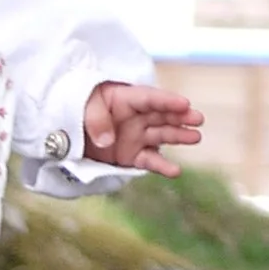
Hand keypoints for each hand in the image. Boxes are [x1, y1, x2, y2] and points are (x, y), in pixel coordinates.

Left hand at [83, 82, 203, 174]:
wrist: (70, 130)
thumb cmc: (78, 109)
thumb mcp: (83, 106)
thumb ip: (95, 120)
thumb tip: (108, 141)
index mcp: (126, 99)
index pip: (149, 98)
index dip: (167, 101)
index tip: (184, 104)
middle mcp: (137, 117)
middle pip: (162, 115)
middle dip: (181, 117)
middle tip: (198, 119)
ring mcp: (137, 136)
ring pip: (162, 136)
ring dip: (179, 136)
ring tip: (196, 137)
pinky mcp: (133, 155)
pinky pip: (149, 161)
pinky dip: (162, 166)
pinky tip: (175, 171)